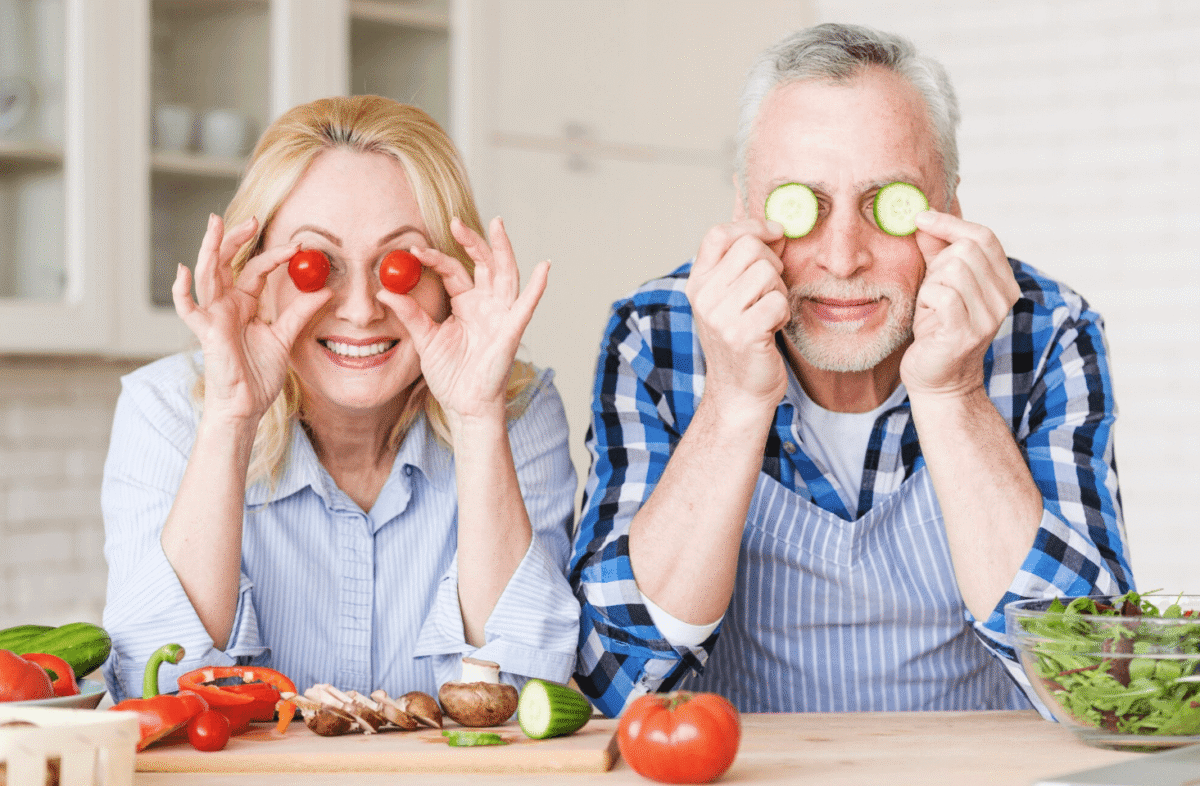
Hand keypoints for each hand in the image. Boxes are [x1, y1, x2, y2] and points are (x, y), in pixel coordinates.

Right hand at [172, 214, 330, 422]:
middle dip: (236, 238)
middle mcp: (226, 305)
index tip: (298, 245)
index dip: (274, 255)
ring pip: (208, 275)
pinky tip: (183, 271)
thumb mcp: (285, 338)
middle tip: (253, 218)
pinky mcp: (205, 332)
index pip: (256, 270)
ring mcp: (213, 316)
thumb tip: (326, 291)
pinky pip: (187, 309)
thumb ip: (301, 313)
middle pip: (226, 262)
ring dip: (211, 248)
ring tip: (216, 224)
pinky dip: (181, 290)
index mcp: (244, 304)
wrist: (247, 405)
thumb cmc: (259, 375)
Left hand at [376, 216, 548, 425]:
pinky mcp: (511, 331)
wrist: (464, 405)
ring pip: (505, 274)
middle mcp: (486, 304)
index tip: (414, 250)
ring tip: (498, 225)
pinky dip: (537, 288)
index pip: (453, 270)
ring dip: (503, 249)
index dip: (436, 258)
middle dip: (472, 241)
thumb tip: (385, 292)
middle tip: (455, 222)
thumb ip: (409, 313)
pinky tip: (544, 268)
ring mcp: (500, 315)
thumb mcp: (424, 339)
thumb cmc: (450, 375)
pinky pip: (526, 306)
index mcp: (465, 303)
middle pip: (483, 263)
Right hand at [685, 219, 790, 410]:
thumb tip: (777, 228)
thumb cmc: (742, 341)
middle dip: (773, 263)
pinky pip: (778, 301)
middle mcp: (703, 297)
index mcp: (698, 283)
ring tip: (769, 313)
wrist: (739, 392)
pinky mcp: (742, 334)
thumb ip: (745, 263)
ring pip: (768, 273)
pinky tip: (772, 328)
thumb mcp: (732, 298)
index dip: (752, 225)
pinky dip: (783, 313)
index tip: (775, 232)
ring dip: (779, 292)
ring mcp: (720, 316)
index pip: (718, 234)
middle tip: (771, 289)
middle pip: (750, 248)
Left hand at [900, 210, 1020, 398]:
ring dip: (931, 284)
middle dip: (938, 262)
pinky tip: (928, 317)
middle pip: (966, 250)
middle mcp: (1005, 298)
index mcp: (1004, 282)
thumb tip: (922, 220)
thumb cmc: (936, 330)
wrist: (938, 381)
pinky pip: (942, 294)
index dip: (950, 223)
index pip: (984, 236)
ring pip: (953, 270)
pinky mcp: (967, 333)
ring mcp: (989, 317)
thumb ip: (936, 252)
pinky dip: (926, 299)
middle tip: (929, 287)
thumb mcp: (937, 284)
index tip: (919, 218)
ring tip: (931, 307)